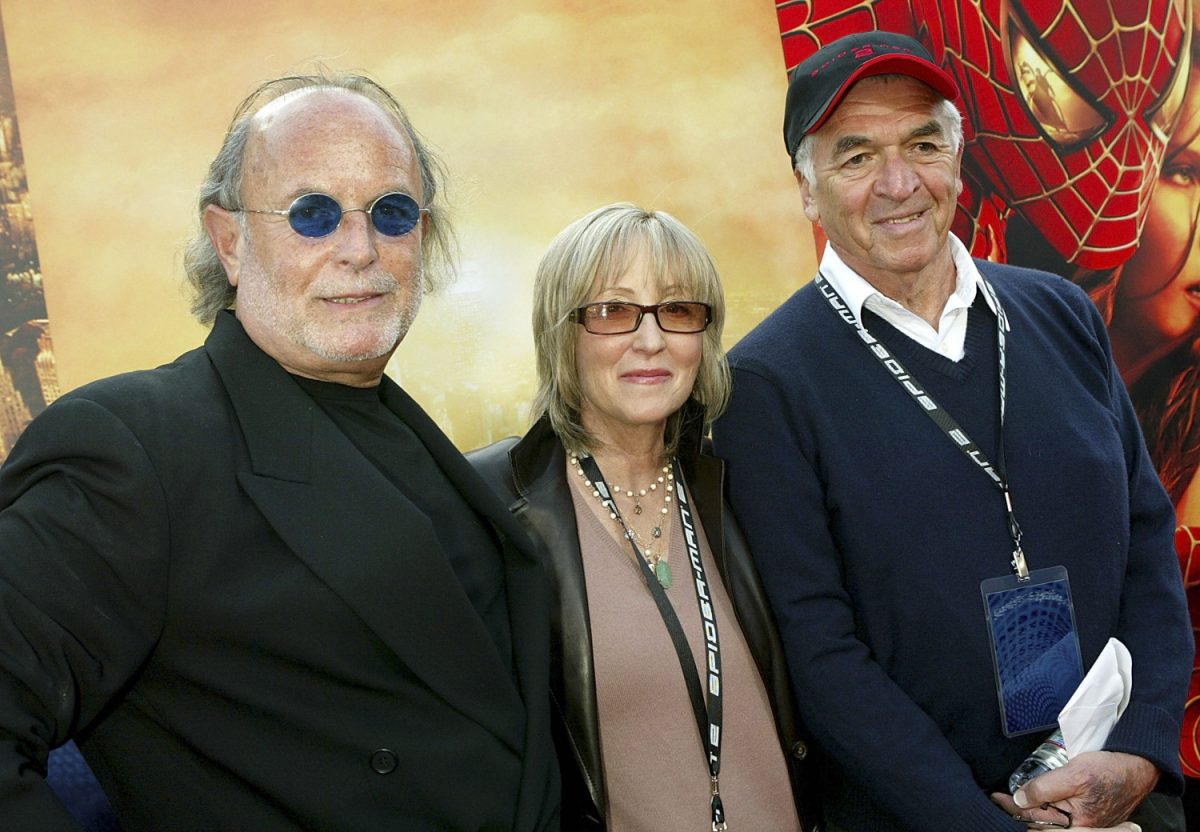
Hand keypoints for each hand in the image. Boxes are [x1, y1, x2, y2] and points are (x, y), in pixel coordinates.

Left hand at [989, 751, 1157, 827]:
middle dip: (1021, 811)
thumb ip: (1045, 788)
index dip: (1012, 807)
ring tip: (1015, 800)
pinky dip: (1047, 809)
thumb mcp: (1074, 774)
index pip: (1035, 817)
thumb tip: (1021, 798)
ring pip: (1051, 820)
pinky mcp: (1090, 815)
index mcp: (1077, 822)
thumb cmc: (1111, 770)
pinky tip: (1038, 801)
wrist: (1138, 766)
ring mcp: (1087, 822)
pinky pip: (1063, 815)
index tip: (996, 797)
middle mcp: (1082, 827)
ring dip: (1033, 811)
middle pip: (1042, 822)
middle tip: (1001, 799)